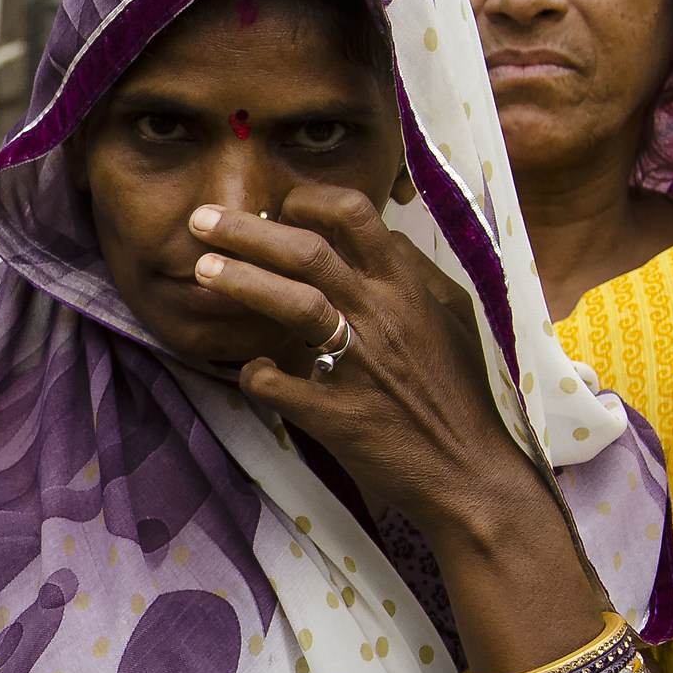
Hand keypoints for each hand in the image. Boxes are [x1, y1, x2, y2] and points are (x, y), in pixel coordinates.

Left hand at [188, 187, 543, 537]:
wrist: (471, 471)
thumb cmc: (461, 392)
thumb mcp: (454, 318)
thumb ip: (417, 273)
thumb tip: (384, 235)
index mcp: (407, 288)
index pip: (355, 217)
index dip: (308, 201)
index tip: (275, 205)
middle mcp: (382, 316)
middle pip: (308, 251)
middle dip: (248, 230)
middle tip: (201, 219)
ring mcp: (360, 365)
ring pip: (295, 304)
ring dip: (242, 282)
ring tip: (201, 271)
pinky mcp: (340, 416)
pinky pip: (282, 387)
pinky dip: (257, 373)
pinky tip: (248, 368)